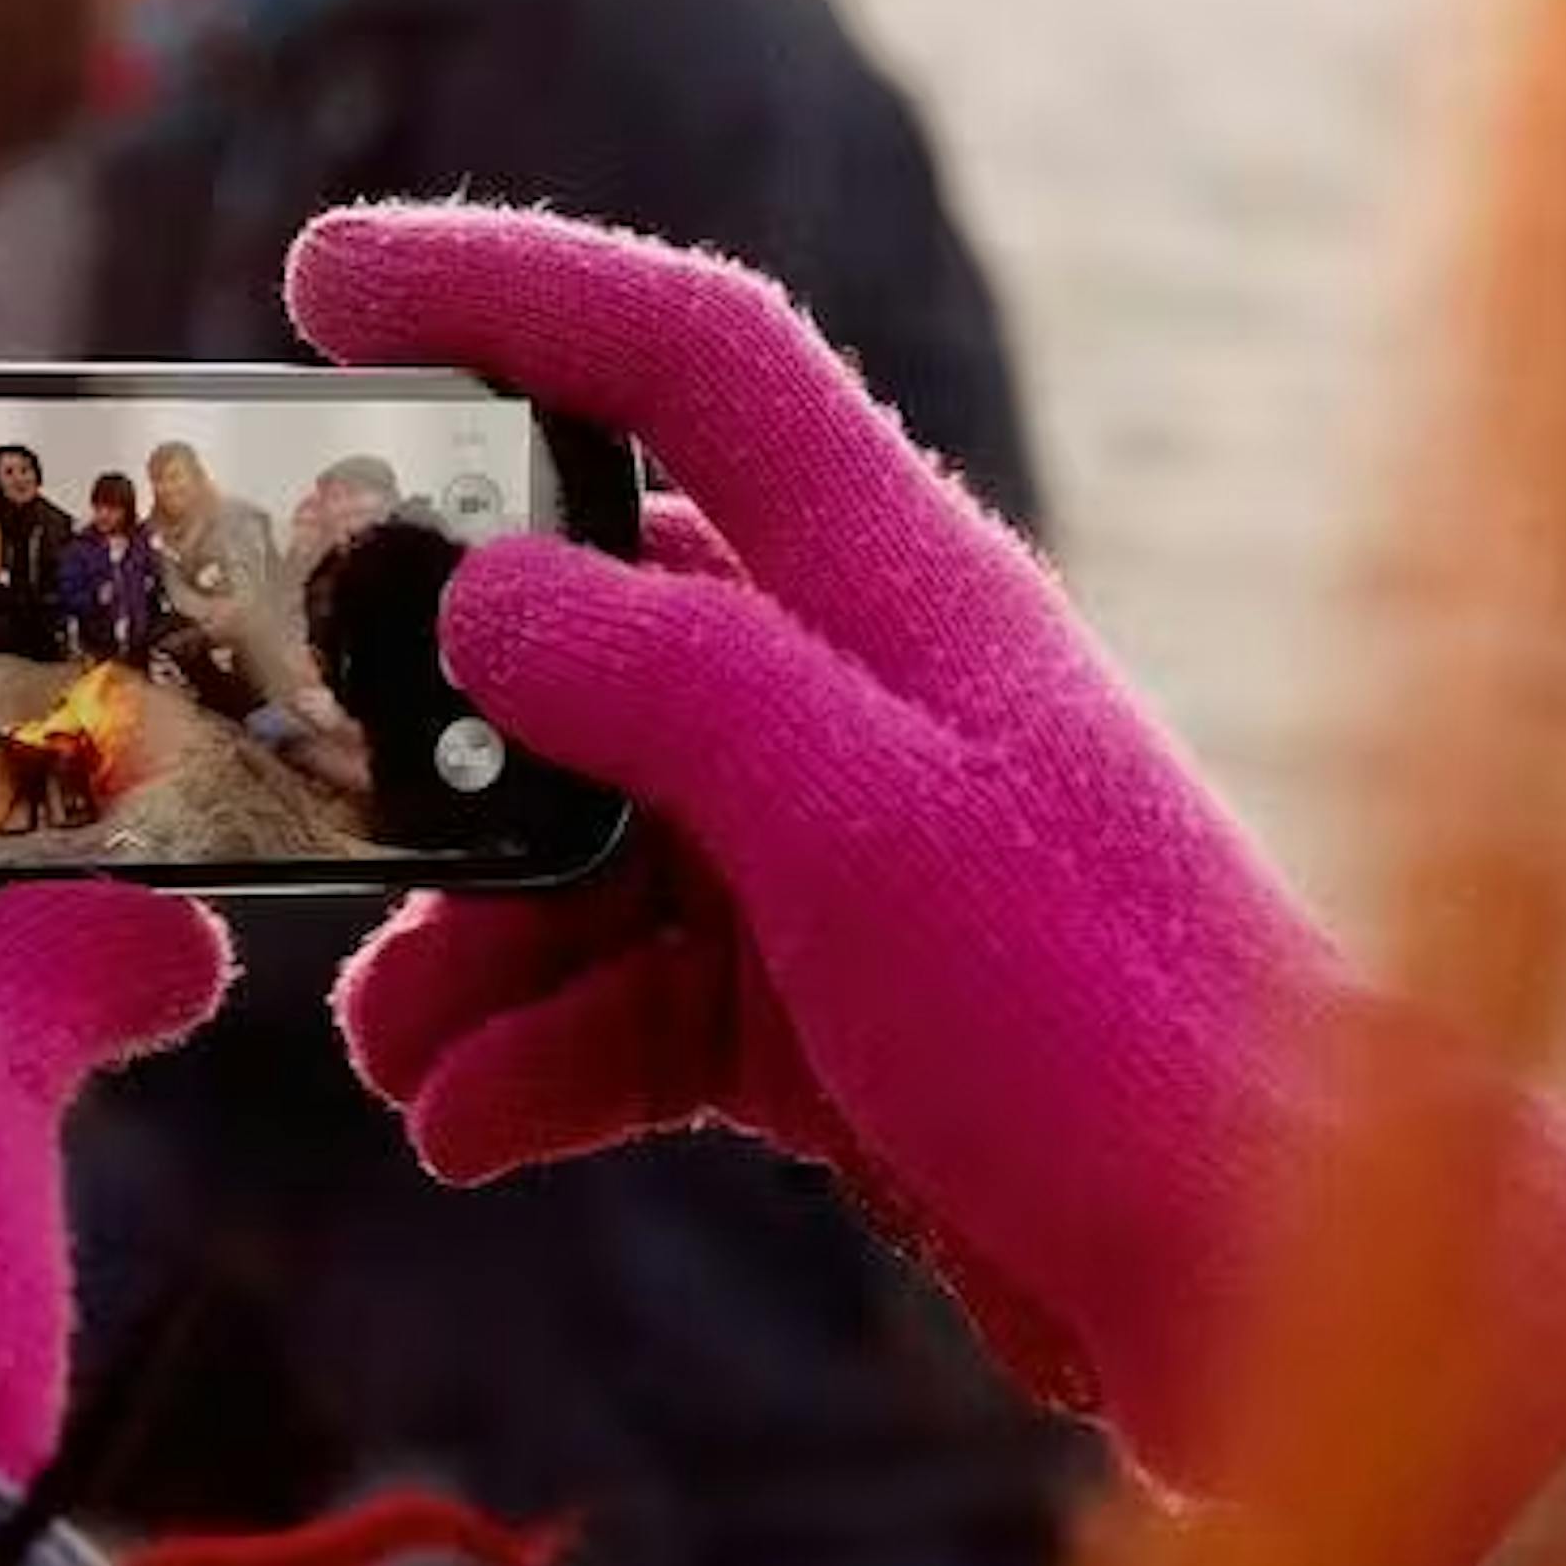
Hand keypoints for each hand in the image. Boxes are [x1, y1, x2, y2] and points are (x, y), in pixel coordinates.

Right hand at [291, 204, 1565, 1517]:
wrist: (1266, 1284)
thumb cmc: (1103, 1020)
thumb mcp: (860, 823)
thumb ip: (660, 680)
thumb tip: (475, 594)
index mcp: (888, 583)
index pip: (683, 357)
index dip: (506, 291)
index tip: (322, 281)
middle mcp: (849, 691)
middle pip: (578, 632)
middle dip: (425, 729)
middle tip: (300, 785)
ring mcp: (831, 850)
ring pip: (577, 839)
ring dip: (464, 937)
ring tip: (388, 1044)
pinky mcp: (818, 1002)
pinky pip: (623, 993)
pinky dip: (535, 1052)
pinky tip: (468, 1125)